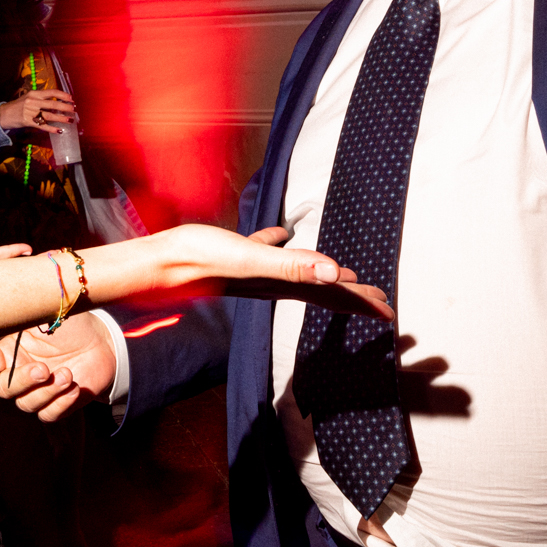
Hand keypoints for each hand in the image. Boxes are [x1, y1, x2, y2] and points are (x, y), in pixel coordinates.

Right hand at [0, 90, 76, 134]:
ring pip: (49, 115)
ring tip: (70, 120)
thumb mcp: (29, 98)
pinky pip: (42, 125)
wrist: (4, 114)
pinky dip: (51, 128)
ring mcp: (30, 112)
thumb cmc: (19, 106)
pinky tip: (59, 130)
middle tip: (73, 109)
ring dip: (61, 118)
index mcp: (34, 94)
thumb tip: (58, 103)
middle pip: (52, 104)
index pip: (51, 92)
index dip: (63, 95)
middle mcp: (33, 102)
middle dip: (65, 107)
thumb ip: (41, 99)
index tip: (71, 98)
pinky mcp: (28, 122)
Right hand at [0, 313, 116, 421]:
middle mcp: (18, 372)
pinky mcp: (57, 404)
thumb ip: (25, 316)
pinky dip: (60, 403)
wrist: (103, 340)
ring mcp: (37, 390)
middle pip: (4, 390)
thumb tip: (8, 311)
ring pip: (27, 404)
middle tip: (44, 369)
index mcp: (9, 350)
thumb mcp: (48, 313)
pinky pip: (48, 415)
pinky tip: (74, 387)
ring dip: (47, 392)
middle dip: (22, 381)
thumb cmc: (72, 323)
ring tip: (67, 374)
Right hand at [122, 225, 390, 320]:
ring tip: (344, 274)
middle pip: (323, 291)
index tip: (389, 313)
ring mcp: (255, 271)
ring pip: (300, 275)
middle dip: (353, 297)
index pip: (332, 294)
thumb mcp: (250, 259)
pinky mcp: (236, 256)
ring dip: (324, 275)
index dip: (362, 303)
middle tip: (381, 301)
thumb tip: (335, 272)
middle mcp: (272, 282)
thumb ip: (292, 267)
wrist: (157, 263)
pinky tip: (282, 234)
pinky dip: (282, 246)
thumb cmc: (199, 259)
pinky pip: (268, 252)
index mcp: (282, 284)